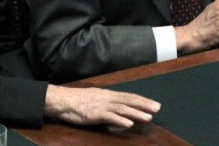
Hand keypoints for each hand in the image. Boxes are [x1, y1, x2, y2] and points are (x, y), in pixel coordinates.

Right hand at [44, 85, 159, 128]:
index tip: (154, 104)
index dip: (142, 100)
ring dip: (135, 113)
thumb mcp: (94, 98)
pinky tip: (128, 124)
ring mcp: (100, 105)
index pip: (128, 96)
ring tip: (148, 118)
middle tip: (157, 108)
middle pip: (128, 100)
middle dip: (144, 105)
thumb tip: (118, 108)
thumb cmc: (76, 101)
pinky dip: (119, 120)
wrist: (61, 100)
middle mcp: (106, 98)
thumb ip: (106, 103)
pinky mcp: (94, 114)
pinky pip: (109, 117)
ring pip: (122, 109)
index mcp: (107, 94)